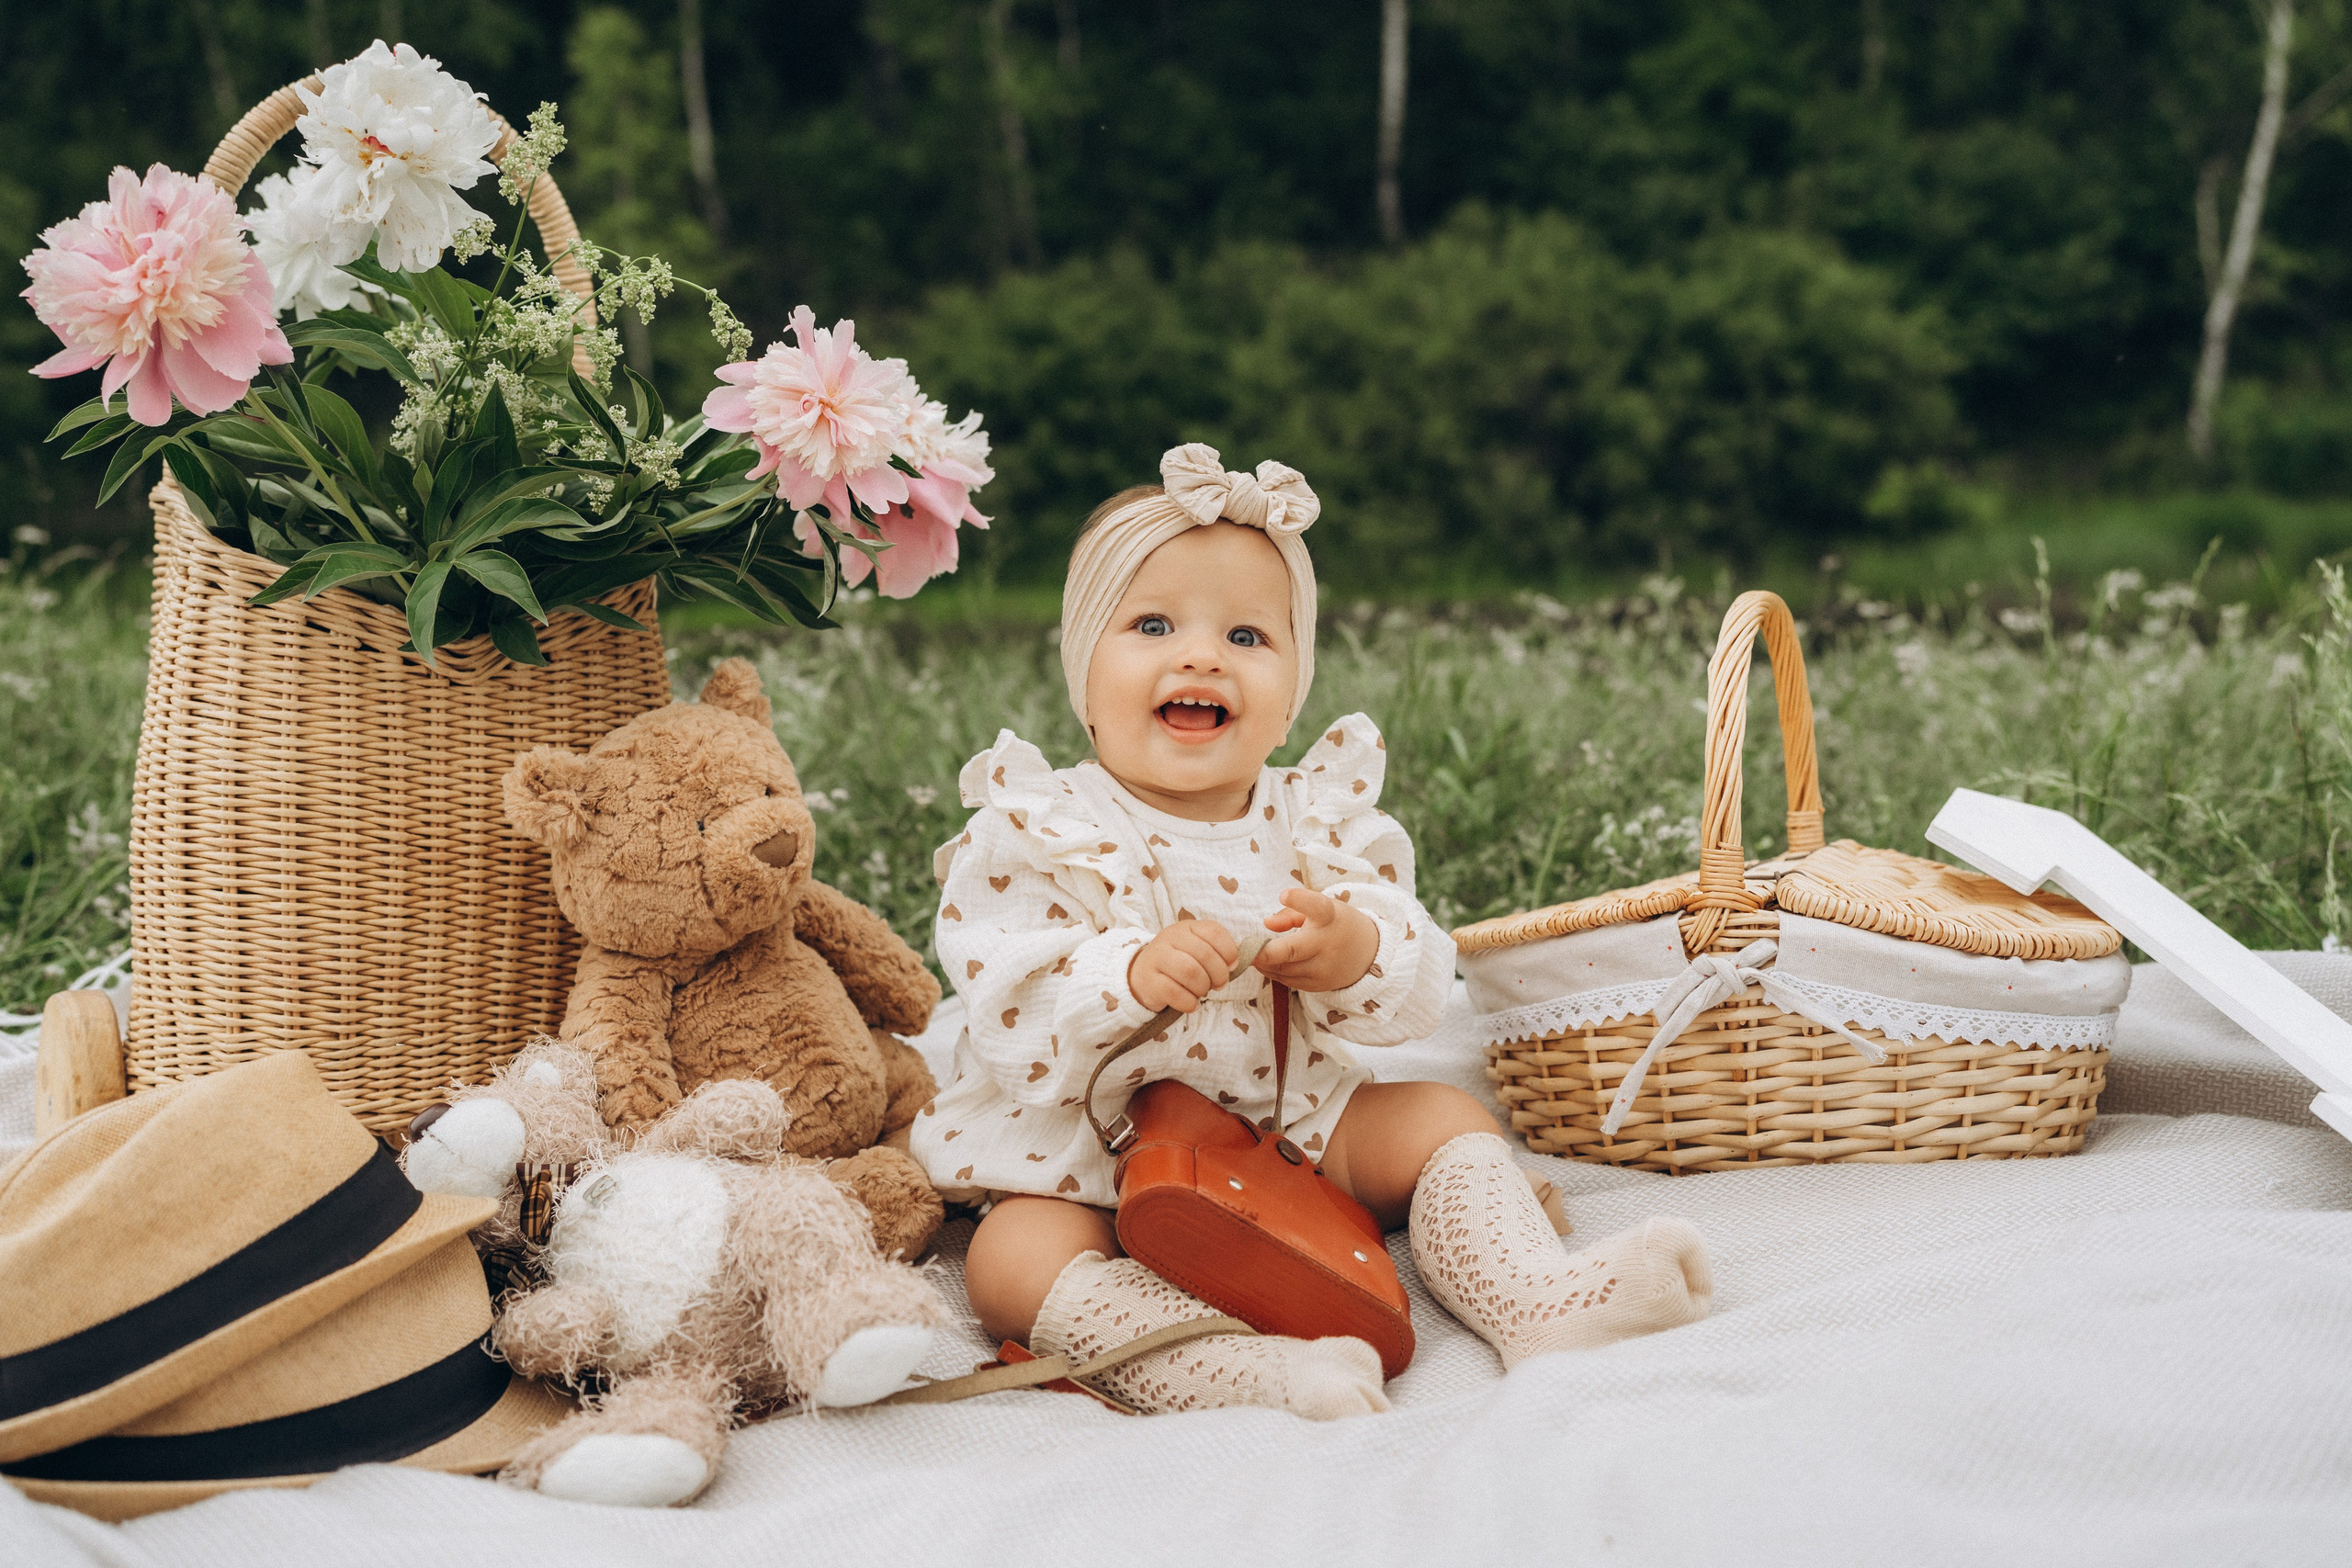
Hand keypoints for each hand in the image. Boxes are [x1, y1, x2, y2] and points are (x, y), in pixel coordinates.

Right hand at [1127, 919, 1240, 1013]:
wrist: (1142, 975)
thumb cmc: (1178, 963)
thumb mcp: (1197, 949)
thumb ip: (1218, 951)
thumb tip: (1236, 962)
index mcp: (1186, 927)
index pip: (1214, 932)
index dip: (1229, 951)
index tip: (1231, 966)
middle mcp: (1170, 937)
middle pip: (1205, 954)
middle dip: (1219, 974)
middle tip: (1219, 984)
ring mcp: (1157, 957)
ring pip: (1190, 972)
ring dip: (1203, 988)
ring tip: (1202, 992)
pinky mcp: (1149, 980)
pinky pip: (1174, 992)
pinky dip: (1189, 1002)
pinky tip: (1191, 1004)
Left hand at [1255, 888, 1379, 993]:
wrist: (1367, 955)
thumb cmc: (1336, 924)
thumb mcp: (1321, 908)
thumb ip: (1291, 912)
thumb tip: (1266, 924)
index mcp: (1329, 918)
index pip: (1317, 907)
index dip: (1300, 901)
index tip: (1284, 894)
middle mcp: (1326, 945)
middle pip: (1290, 951)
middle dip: (1264, 952)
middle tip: (1245, 948)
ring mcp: (1322, 969)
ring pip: (1283, 969)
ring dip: (1263, 962)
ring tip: (1252, 953)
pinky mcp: (1317, 985)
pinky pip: (1287, 981)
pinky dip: (1273, 972)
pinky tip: (1266, 963)